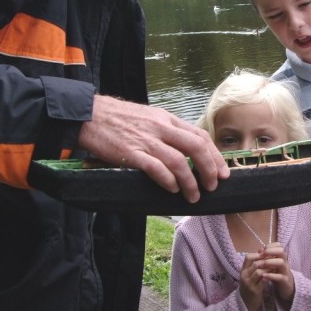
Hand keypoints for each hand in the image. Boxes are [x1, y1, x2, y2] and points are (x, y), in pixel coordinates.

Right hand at [77, 95, 228, 202]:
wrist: (88, 114)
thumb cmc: (117, 118)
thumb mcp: (148, 117)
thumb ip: (165, 131)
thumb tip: (184, 150)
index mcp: (166, 119)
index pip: (199, 135)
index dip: (214, 155)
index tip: (222, 171)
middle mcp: (160, 128)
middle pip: (196, 147)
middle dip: (209, 169)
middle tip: (213, 185)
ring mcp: (146, 140)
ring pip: (179, 161)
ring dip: (190, 181)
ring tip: (193, 195)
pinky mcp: (130, 153)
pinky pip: (156, 168)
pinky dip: (168, 180)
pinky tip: (172, 189)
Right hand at [238, 250, 269, 310]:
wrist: (245, 303)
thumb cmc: (249, 286)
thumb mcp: (249, 275)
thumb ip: (254, 264)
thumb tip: (262, 250)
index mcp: (243, 270)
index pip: (248, 257)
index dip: (258, 254)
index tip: (267, 254)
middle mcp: (244, 276)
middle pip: (255, 263)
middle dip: (266, 260)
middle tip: (275, 258)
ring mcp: (249, 283)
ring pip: (259, 271)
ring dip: (269, 268)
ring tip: (275, 265)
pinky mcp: (255, 290)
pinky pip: (263, 280)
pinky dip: (269, 276)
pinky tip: (274, 274)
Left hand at [255, 242, 293, 303]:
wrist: (287, 288)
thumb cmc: (278, 274)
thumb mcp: (273, 265)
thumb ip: (267, 258)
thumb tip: (260, 249)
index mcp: (281, 258)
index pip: (279, 247)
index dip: (270, 246)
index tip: (262, 249)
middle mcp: (285, 262)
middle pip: (281, 252)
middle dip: (270, 251)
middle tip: (261, 255)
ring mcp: (285, 271)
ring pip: (281, 263)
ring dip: (269, 262)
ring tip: (260, 264)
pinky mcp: (285, 280)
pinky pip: (280, 277)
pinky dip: (271, 275)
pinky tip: (263, 276)